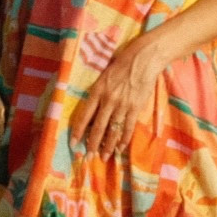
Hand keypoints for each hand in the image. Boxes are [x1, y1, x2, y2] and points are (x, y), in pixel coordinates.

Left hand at [71, 31, 167, 157]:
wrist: (143, 58)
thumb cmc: (122, 63)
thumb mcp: (104, 76)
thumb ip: (98, 92)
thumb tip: (93, 110)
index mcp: (97, 91)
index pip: (84, 116)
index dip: (78, 131)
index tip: (73, 143)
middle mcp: (108, 100)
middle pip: (97, 127)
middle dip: (92, 144)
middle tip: (88, 157)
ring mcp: (122, 105)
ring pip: (112, 130)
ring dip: (107, 146)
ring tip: (103, 157)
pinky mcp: (135, 107)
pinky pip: (128, 127)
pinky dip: (124, 139)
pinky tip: (120, 148)